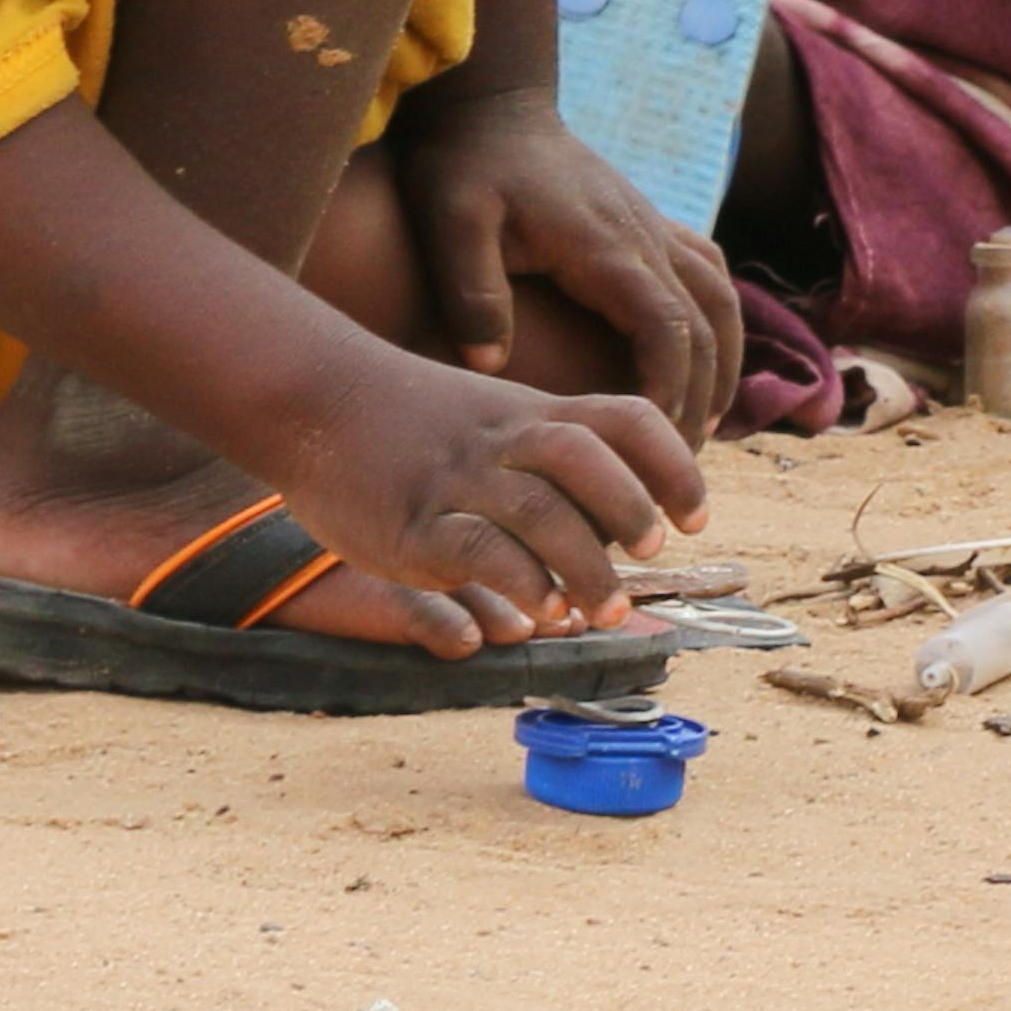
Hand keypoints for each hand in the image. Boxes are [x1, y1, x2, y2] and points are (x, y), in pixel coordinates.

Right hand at [266, 347, 705, 643]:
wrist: (312, 397)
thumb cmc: (407, 419)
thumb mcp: (489, 415)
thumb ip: (542, 458)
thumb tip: (601, 529)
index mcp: (530, 410)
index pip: (624, 417)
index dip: (673, 463)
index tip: (698, 516)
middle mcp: (502, 437)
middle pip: (587, 455)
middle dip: (633, 505)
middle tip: (653, 552)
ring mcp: (458, 478)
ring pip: (540, 510)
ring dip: (586, 563)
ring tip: (604, 610)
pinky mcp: (412, 522)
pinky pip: (478, 549)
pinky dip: (518, 582)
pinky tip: (538, 613)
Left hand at [392, 81, 737, 433]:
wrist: (487, 104)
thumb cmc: (462, 165)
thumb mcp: (450, 221)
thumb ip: (471, 290)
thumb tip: (492, 362)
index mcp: (605, 247)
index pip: (668, 330)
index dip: (672, 392)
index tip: (655, 443)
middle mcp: (644, 236)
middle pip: (709, 324)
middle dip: (704, 396)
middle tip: (680, 463)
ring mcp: (652, 225)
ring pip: (721, 299)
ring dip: (725, 363)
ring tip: (704, 427)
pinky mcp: (647, 221)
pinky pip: (707, 272)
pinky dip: (718, 321)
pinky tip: (702, 360)